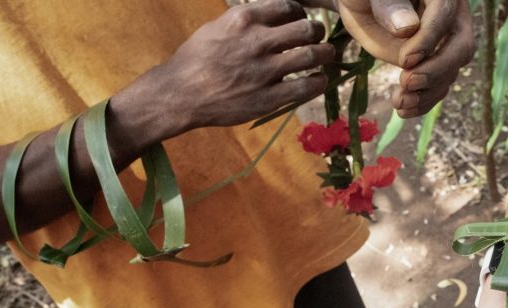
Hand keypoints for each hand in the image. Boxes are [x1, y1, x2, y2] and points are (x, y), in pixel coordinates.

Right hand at [148, 0, 334, 136]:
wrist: (180, 94)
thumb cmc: (195, 60)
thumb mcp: (217, 27)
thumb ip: (246, 21)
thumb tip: (270, 15)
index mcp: (243, 19)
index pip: (288, 6)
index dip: (300, 14)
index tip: (301, 20)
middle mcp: (257, 41)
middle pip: (306, 29)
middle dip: (317, 32)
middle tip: (319, 38)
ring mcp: (264, 70)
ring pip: (312, 55)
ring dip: (325, 54)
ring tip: (327, 56)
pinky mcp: (269, 97)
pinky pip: (306, 86)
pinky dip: (319, 82)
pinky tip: (320, 80)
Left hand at [338, 0, 474, 115]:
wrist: (363, 7)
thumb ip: (387, 5)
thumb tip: (407, 28)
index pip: (444, 14)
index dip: (428, 39)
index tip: (405, 60)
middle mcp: (452, 16)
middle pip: (461, 47)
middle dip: (436, 70)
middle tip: (406, 82)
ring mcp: (447, 43)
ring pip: (451, 72)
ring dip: (427, 92)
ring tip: (399, 102)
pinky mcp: (436, 65)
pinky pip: (439, 87)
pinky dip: (424, 102)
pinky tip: (404, 110)